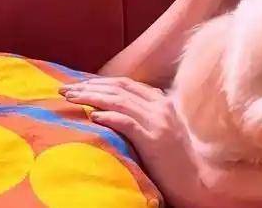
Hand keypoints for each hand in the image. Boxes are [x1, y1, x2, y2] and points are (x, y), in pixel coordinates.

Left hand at [59, 77, 207, 207]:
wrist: (196, 179)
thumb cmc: (176, 159)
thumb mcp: (164, 130)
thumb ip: (148, 116)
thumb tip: (120, 110)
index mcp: (162, 102)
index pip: (127, 84)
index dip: (101, 82)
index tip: (79, 85)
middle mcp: (160, 106)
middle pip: (121, 88)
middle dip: (90, 86)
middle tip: (65, 89)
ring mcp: (158, 121)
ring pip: (121, 101)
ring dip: (92, 97)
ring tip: (71, 98)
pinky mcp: (153, 138)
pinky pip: (127, 122)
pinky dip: (109, 116)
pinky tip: (93, 116)